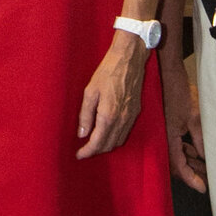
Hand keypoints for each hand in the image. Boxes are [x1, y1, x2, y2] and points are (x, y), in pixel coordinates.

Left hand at [77, 30, 145, 160]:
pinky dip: (116, 138)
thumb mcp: (90, 92)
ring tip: (94, 143)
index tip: (79, 155)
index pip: (98, 143)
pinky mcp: (136, 111)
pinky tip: (108, 133)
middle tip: (84, 150)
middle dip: (96, 151)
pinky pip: (126, 132)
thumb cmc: (107, 73)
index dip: (87, 152)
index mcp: (108, 116)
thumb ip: (85, 115)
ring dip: (107, 146)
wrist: (129, 60)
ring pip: (119, 141)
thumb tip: (82, 134)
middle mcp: (122, 120)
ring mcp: (131, 116)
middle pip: (109, 145)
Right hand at [159, 50, 205, 192]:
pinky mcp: (168, 128)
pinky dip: (187, 152)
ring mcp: (166, 134)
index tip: (203, 188)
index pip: (180, 167)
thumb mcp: (195, 117)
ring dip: (192, 163)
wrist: (167, 75)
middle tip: (208, 180)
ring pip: (178, 156)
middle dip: (193, 174)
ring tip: (207, 168)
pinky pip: (178, 146)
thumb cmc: (180, 94)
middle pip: (178, 165)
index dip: (192, 179)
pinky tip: (198, 154)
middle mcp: (165, 139)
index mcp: (169, 139)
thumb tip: (206, 157)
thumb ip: (200, 139)